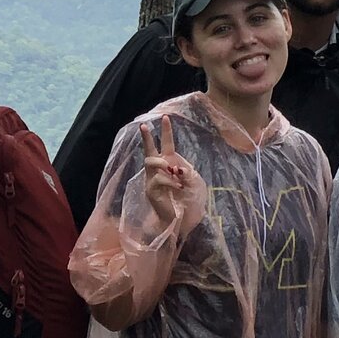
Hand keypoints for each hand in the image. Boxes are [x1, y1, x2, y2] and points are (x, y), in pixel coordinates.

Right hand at [137, 117, 203, 233]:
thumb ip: (188, 172)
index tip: (165, 117)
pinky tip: (178, 186)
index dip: (166, 131)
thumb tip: (175, 168)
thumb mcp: (195, 182)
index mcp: (170, 165)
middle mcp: (159, 170)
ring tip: (173, 170)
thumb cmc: (189, 200)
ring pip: (150, 161)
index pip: (166, 145)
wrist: (184, 220)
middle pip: (149, 151)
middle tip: (143, 125)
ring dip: (162, 163)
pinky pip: (158, 179)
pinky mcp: (151, 190)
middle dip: (146, 137)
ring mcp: (152, 180)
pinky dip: (170, 181)